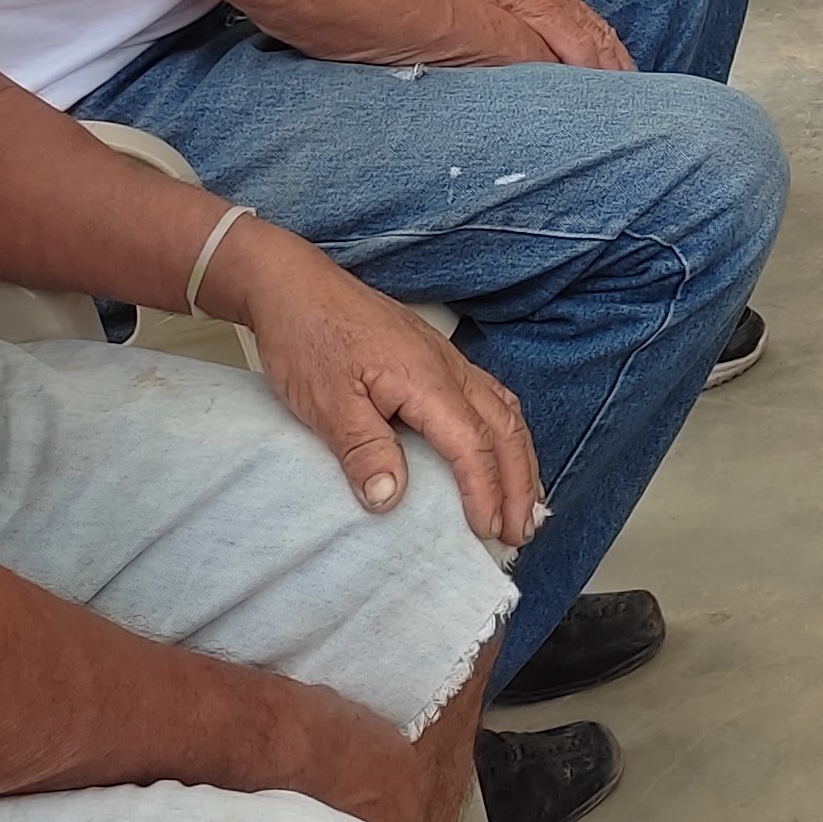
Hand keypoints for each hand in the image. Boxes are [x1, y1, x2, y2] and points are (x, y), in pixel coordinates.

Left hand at [216, 224, 544, 550]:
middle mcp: (450, 369)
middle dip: (520, 482)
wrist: (296, 287)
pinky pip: (491, 397)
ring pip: (506, 411)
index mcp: (427, 381)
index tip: (487, 534)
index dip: (485, 492)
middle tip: (519, 533)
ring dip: (521, 458)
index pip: (473, 446)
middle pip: (505, 429)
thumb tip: (390, 500)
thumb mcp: (326, 402)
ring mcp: (447, 361)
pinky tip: (502, 448)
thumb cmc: (309, 339)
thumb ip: (362, 449)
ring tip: (525, 500)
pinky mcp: (436, 359)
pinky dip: (507, 431)